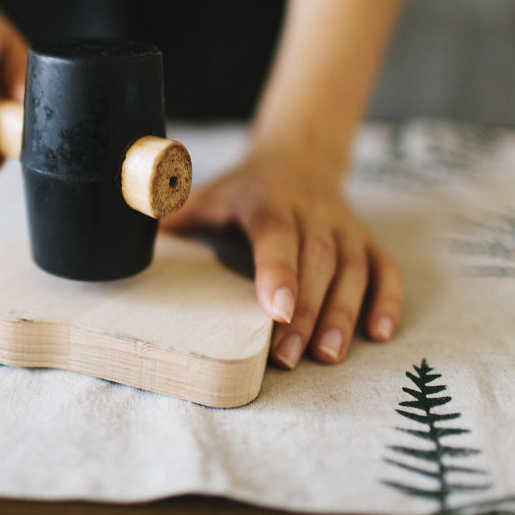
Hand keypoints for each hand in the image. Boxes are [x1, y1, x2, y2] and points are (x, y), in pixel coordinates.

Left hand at [162, 147, 403, 368]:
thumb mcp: (206, 194)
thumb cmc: (242, 191)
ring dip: (342, 313)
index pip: (275, 233)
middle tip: (289, 357)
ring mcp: (344, 225)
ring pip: (352, 268)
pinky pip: (385, 268)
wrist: (297, 157)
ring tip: (328, 356)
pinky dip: (387, 300)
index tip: (276, 311)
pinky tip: (379, 335)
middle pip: (316, 260)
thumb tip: (127, 238)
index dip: (278, 270)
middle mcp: (311, 210)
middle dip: (306, 310)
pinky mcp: (366, 239)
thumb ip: (174, 216)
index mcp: (266, 199)